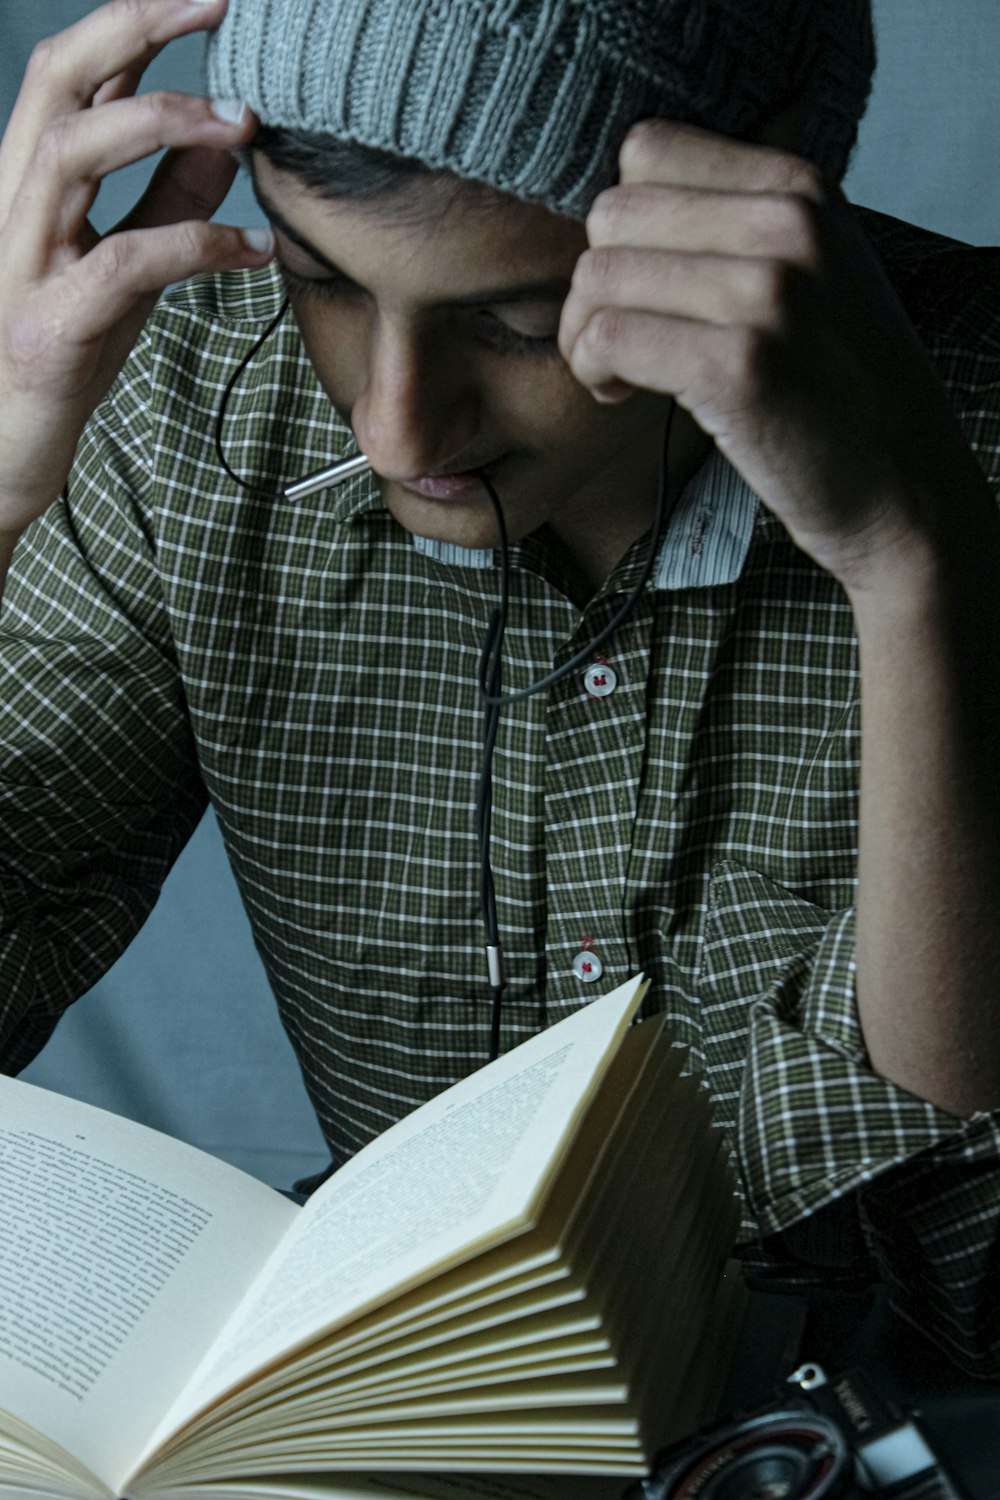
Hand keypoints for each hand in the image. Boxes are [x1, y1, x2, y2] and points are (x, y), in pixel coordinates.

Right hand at [0, 0, 274, 540]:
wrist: (0, 456)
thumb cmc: (62, 359)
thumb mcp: (125, 272)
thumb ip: (167, 205)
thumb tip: (226, 144)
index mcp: (30, 184)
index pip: (74, 74)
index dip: (135, 21)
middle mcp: (14, 205)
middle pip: (59, 79)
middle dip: (137, 27)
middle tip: (218, 5)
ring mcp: (24, 262)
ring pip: (74, 150)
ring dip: (163, 121)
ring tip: (242, 123)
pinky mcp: (49, 326)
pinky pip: (123, 263)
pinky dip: (195, 244)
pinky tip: (253, 250)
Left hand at [559, 121, 991, 592]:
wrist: (904, 487)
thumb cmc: (836, 389)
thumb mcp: (813, 269)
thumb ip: (734, 223)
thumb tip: (616, 206)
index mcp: (801, 186)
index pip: (648, 151)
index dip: (624, 225)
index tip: (643, 286)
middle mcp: (789, 223)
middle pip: (613, 213)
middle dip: (595, 284)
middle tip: (621, 343)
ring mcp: (768, 293)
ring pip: (599, 275)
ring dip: (585, 333)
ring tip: (620, 374)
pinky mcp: (739, 367)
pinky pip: (609, 337)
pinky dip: (593, 370)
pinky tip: (619, 396)